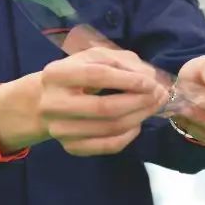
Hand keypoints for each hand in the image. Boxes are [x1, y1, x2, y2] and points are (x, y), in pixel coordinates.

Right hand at [38, 47, 168, 156]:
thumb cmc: (76, 74)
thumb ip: (121, 61)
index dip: (128, 80)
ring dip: (139, 117)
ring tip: (154, 106)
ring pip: (109, 128)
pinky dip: (128, 136)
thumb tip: (150, 76)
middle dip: (138, 102)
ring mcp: (60, 129)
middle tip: (159, 95)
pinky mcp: (70, 147)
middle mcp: (53, 103)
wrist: (45, 101)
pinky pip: (107, 146)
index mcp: (57, 74)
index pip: (97, 76)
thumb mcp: (93, 58)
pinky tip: (137, 123)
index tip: (151, 82)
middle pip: (104, 107)